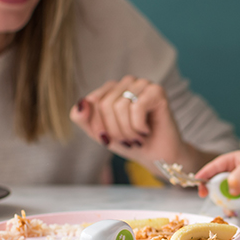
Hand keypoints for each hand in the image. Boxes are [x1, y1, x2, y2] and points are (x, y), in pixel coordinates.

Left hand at [70, 76, 203, 170]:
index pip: (91, 102)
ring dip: (127, 130)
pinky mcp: (157, 91)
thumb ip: (82, 119)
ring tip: (137, 137)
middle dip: (114, 130)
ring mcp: (143, 84)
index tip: (110, 138)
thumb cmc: (130, 143)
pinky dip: (139, 126)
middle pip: (105, 104)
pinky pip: (136, 108)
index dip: (99, 126)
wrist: (157, 157)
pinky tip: (147, 130)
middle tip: (128, 140)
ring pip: (120, 106)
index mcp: (111, 88)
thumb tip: (82, 103)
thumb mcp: (100, 133)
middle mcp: (127, 82)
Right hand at [195, 151, 239, 201]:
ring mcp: (236, 184)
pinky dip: (231, 206)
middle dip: (213, 190)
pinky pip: (231, 201)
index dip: (204, 175)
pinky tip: (233, 209)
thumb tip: (230, 191)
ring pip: (223, 193)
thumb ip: (236, 179)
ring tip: (228, 205)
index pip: (213, 167)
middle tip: (208, 196)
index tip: (197, 183)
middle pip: (215, 182)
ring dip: (223, 200)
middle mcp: (232, 172)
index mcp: (232, 161)